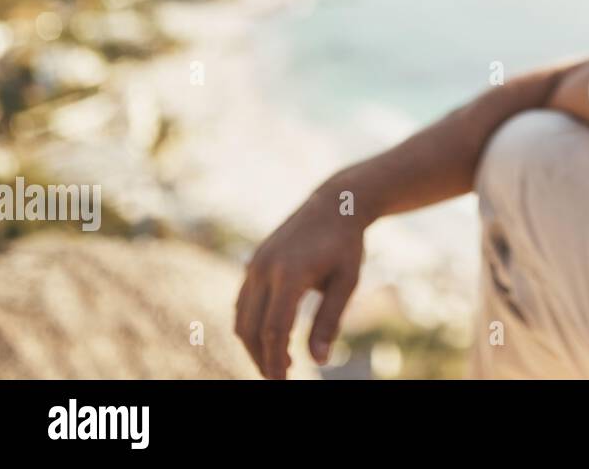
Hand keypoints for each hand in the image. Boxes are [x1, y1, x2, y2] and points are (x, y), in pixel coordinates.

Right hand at [235, 184, 364, 378]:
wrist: (334, 204)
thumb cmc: (346, 245)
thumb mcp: (347, 282)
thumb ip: (330, 321)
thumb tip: (318, 361)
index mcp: (290, 274)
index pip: (274, 330)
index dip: (275, 361)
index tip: (283, 383)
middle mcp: (264, 269)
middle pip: (251, 329)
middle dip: (261, 358)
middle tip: (280, 378)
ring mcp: (254, 265)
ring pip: (241, 318)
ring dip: (254, 345)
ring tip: (277, 362)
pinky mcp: (253, 264)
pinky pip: (243, 304)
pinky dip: (251, 326)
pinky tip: (270, 338)